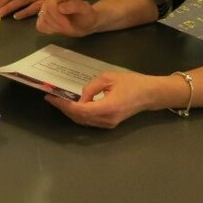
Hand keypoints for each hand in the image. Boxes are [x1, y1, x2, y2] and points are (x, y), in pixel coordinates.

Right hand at [36, 0, 98, 36]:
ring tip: (66, 27)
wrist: (86, 23)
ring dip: (55, 27)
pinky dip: (48, 30)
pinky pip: (40, 25)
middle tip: (69, 28)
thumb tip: (60, 8)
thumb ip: (74, 6)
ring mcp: (45, 8)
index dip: (57, 15)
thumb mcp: (85, 10)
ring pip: (42, 19)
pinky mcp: (43, 17)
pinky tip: (58, 29)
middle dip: (57, 23)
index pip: (50, 3)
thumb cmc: (87, 15)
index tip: (67, 24)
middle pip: (46, 12)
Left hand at [45, 71, 163, 128]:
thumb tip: (80, 97)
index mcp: (108, 107)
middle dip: (64, 108)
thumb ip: (91, 87)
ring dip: (70, 112)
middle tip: (51, 97)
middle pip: (80, 118)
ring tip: (59, 100)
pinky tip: (72, 105)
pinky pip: (90, 121)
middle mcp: (107, 119)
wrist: (150, 94)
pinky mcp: (110, 124)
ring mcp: (109, 124)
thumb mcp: (109, 78)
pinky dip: (79, 114)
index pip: (81, 110)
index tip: (52, 97)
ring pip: (84, 121)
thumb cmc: (131, 82)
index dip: (64, 105)